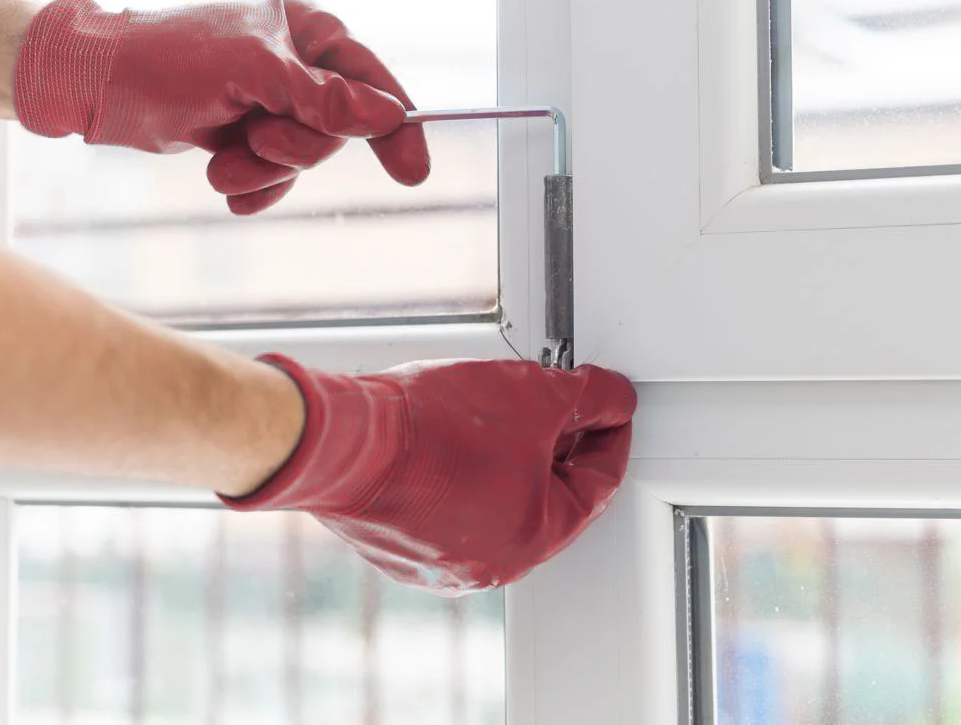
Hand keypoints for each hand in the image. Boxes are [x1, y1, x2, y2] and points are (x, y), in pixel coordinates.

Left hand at [11, 0, 430, 213]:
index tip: (414, 171)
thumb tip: (385, 116)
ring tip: (223, 166)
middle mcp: (296, 59)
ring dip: (263, 170)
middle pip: (337, 128)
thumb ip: (320, 98)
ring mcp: (272, 97)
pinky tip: (225, 184)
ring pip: (304, 156)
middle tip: (254, 142)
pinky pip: (276, 174)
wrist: (96, 86)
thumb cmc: (167, 61)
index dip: (396, 126)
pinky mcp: (247, 129)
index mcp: (305, 26)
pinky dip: (254, 186)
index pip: (372, 79)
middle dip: (294, 149)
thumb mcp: (251, 74)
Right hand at [220, 355, 636, 593]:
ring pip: (497, 501)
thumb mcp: (534, 394)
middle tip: (555, 402)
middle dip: (556, 446)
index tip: (609, 407)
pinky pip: (448, 507)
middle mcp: (488, 566)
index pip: (598, 485)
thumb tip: (615, 398)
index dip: (609, 435)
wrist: (345, 443)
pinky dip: (460, 472)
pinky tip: (450, 434)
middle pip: (547, 497)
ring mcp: (438, 562)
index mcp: (534, 539)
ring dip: (506, 457)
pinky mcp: (398, 546)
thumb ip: (589, 397)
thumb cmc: (434, 429)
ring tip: (495, 409)